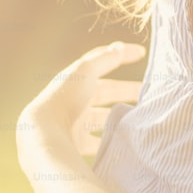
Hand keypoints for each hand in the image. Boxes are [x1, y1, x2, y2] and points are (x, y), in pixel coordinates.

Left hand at [23, 42, 144, 156]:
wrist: (44, 134)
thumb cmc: (65, 97)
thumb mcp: (87, 71)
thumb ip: (106, 58)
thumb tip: (122, 47)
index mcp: (76, 80)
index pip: (101, 63)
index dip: (120, 57)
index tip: (142, 53)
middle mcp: (75, 100)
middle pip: (106, 93)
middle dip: (126, 91)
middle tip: (148, 93)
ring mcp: (76, 123)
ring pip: (104, 118)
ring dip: (120, 117)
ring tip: (141, 118)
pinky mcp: (77, 145)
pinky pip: (99, 142)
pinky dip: (112, 141)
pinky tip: (126, 141)